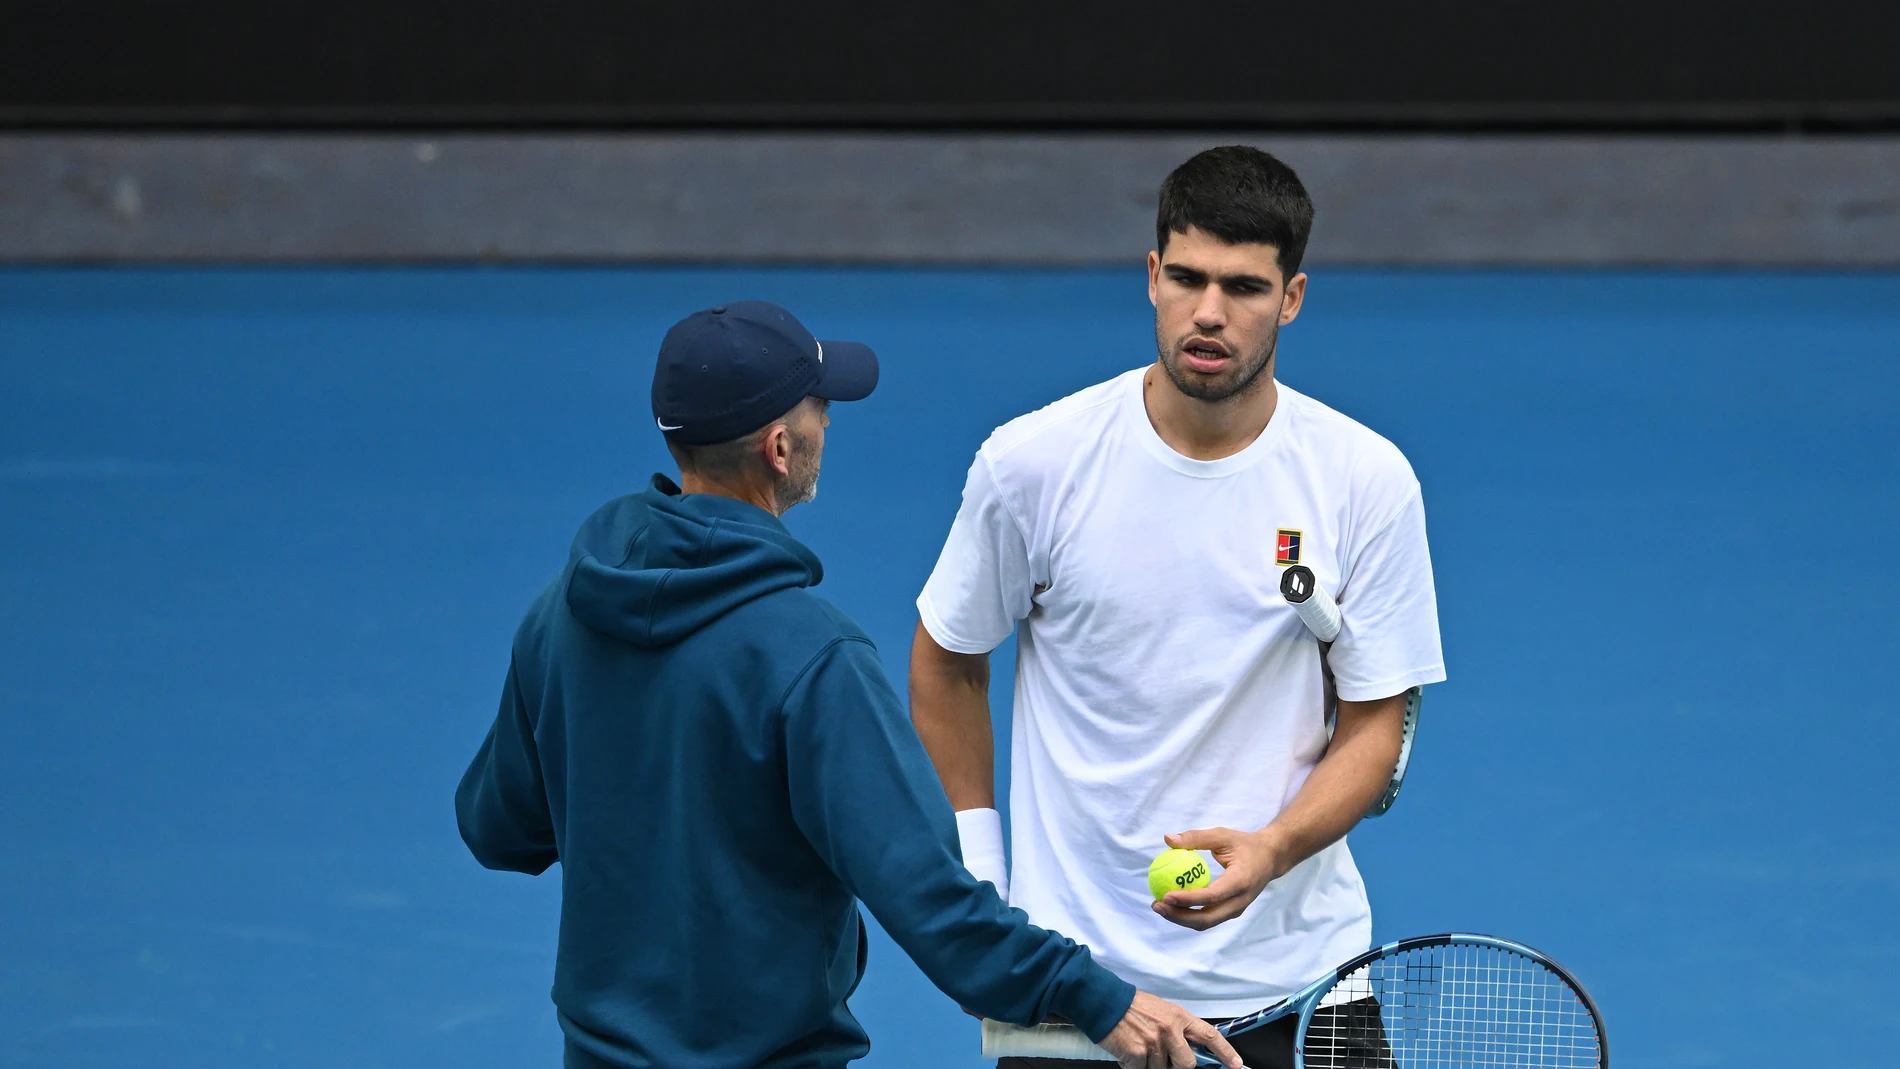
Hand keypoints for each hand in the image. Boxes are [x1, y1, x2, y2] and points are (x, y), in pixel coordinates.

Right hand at [1098, 991, 1241, 1068]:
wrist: (1104, 1002)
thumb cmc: (1131, 1006)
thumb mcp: (1161, 1010)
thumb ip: (1176, 1028)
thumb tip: (1187, 1049)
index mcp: (1178, 1016)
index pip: (1209, 1035)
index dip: (1225, 1052)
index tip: (1236, 1064)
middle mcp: (1170, 1030)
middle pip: (1187, 1064)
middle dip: (1177, 1066)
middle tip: (1162, 1057)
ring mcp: (1154, 1043)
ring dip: (1151, 1065)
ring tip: (1139, 1047)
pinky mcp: (1138, 1054)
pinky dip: (1134, 1067)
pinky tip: (1128, 1053)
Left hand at [1151, 827, 1283, 930]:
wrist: (1272, 858)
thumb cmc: (1244, 844)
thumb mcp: (1222, 835)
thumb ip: (1195, 837)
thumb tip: (1167, 839)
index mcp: (1240, 881)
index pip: (1212, 896)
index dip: (1188, 899)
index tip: (1165, 895)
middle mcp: (1240, 901)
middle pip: (1207, 918)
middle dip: (1179, 916)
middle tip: (1157, 904)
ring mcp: (1237, 909)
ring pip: (1206, 922)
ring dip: (1181, 918)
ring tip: (1158, 906)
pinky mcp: (1231, 911)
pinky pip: (1208, 918)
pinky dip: (1189, 915)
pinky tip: (1171, 905)